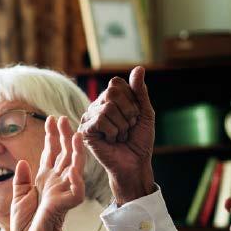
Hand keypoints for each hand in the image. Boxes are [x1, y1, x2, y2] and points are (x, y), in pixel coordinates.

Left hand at [10, 116, 85, 230]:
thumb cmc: (26, 226)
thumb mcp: (18, 198)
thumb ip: (21, 181)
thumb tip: (23, 162)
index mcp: (44, 180)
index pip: (50, 154)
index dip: (51, 137)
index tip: (51, 120)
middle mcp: (56, 182)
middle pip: (63, 154)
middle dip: (63, 136)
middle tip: (63, 118)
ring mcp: (63, 192)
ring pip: (74, 167)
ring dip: (75, 150)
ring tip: (75, 134)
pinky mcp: (67, 204)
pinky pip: (76, 189)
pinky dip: (76, 178)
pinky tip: (75, 166)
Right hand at [79, 66, 155, 204]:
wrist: (135, 163)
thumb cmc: (140, 140)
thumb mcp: (145, 112)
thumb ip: (140, 91)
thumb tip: (138, 68)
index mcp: (110, 99)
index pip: (117, 84)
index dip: (131, 100)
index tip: (135, 116)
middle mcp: (97, 105)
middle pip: (112, 92)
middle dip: (128, 112)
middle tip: (129, 127)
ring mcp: (89, 117)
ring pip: (108, 107)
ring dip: (122, 125)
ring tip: (121, 136)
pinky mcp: (85, 130)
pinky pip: (100, 120)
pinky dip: (113, 132)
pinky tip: (112, 141)